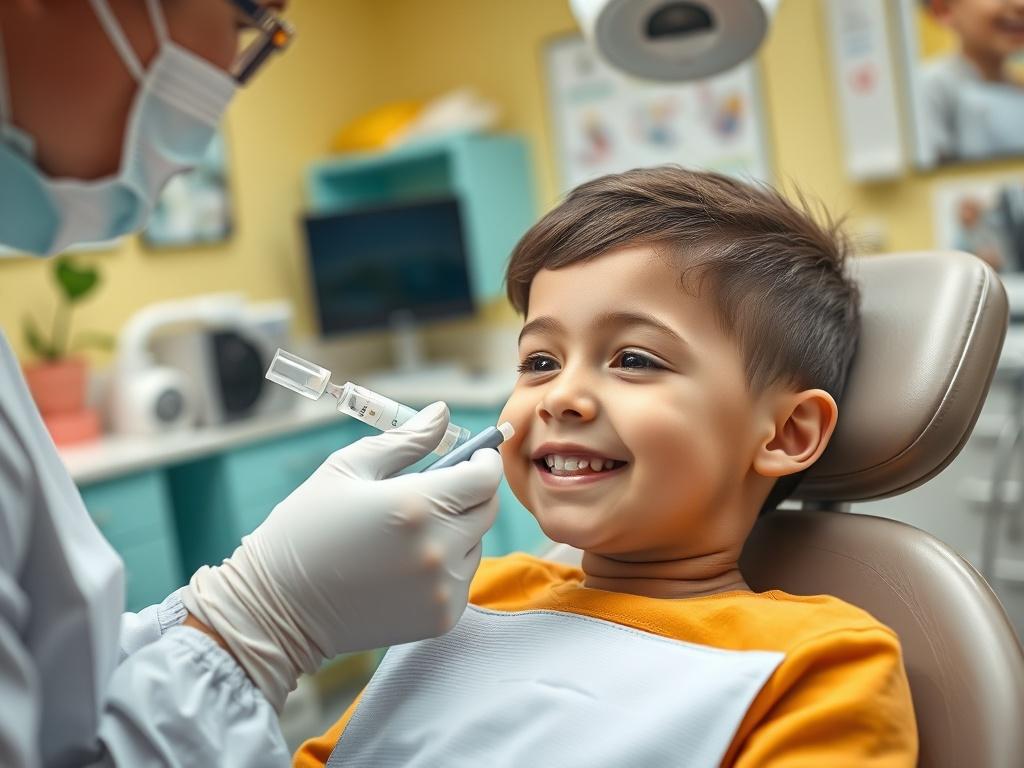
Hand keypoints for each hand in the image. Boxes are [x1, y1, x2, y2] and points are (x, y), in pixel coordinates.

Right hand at [181, 402, 501, 709]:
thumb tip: (442, 413)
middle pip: (487, 510)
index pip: (484, 477)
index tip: (474, 456)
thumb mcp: (348, 469)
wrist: (277, 608)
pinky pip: (463, 579)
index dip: (484, 460)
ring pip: (476, 544)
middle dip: (472, 492)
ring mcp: (442, 588)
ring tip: (411, 532)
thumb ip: (404, 440)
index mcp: (416, 505)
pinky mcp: (441, 618)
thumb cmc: (306, 528)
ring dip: (458, 530)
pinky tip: (406, 564)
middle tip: (442, 488)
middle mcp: (438, 549)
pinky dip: (447, 566)